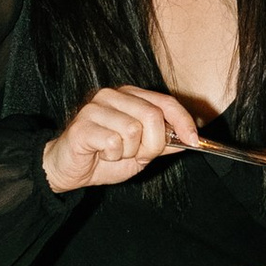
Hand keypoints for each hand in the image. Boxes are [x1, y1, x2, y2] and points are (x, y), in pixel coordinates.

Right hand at [42, 83, 206, 194]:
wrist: (70, 170)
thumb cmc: (103, 157)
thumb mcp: (141, 152)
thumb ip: (163, 143)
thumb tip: (191, 139)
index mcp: (129, 96)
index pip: (164, 102)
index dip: (183, 121)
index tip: (195, 141)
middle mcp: (112, 95)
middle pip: (152, 116)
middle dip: (152, 143)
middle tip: (137, 154)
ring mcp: (95, 108)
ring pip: (133, 130)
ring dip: (128, 152)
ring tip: (114, 153)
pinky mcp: (82, 125)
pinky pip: (113, 142)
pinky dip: (111, 156)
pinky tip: (100, 154)